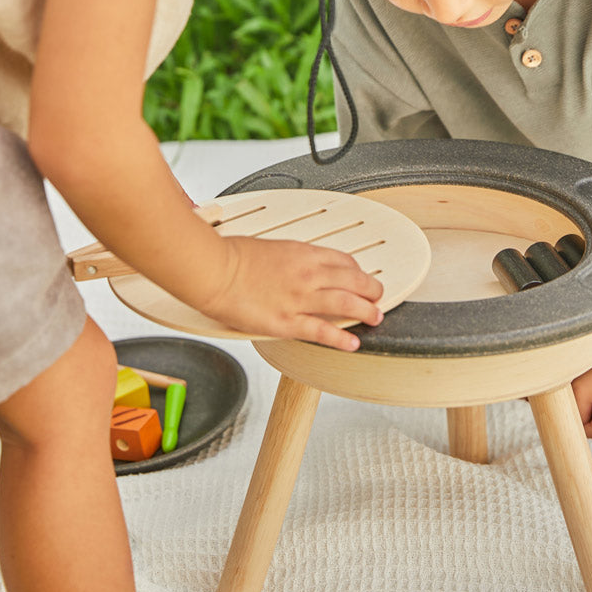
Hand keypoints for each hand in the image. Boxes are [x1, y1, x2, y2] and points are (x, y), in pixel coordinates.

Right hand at [196, 236, 383, 348]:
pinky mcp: (287, 322)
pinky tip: (353, 343)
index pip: (343, 261)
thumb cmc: (232, 256)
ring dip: (367, 311)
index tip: (360, 277)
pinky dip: (341, 338)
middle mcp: (308, 274)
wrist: (213, 270)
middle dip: (372, 289)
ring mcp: (300, 299)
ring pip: (347, 304)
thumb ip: (288, 258)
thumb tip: (293, 265)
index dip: (357, 271)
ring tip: (376, 317)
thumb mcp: (270, 248)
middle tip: (378, 296)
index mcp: (303, 253)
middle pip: (354, 280)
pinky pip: (322, 331)